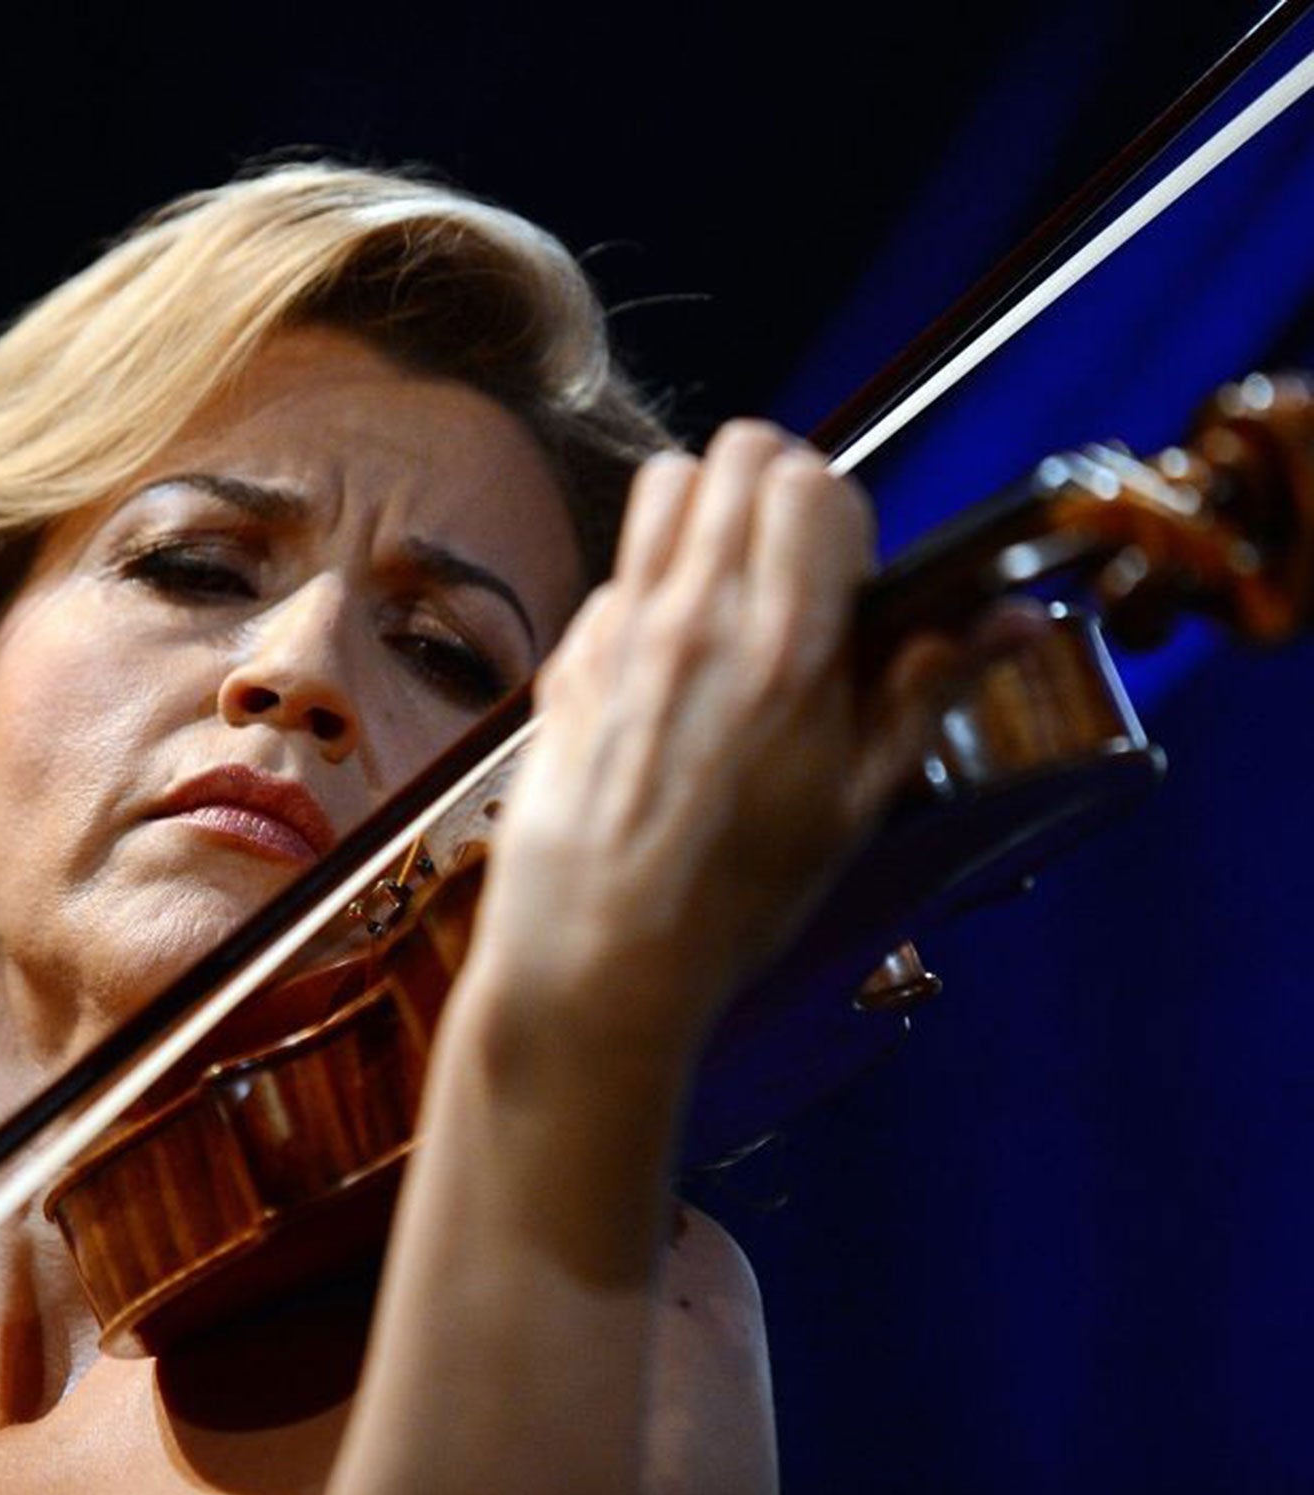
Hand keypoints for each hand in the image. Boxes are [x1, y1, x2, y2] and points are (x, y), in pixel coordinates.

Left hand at [475, 421, 961, 1065]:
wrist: (597, 957)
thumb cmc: (732, 898)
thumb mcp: (856, 803)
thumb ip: (925, 690)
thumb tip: (1009, 621)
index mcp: (785, 648)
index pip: (815, 484)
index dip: (843, 511)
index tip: (848, 566)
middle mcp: (696, 619)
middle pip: (738, 455)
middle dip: (778, 485)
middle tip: (793, 557)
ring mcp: (619, 632)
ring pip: (663, 485)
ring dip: (705, 509)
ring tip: (730, 582)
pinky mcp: (567, 659)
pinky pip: (613, 577)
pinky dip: (647, 591)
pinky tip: (666, 662)